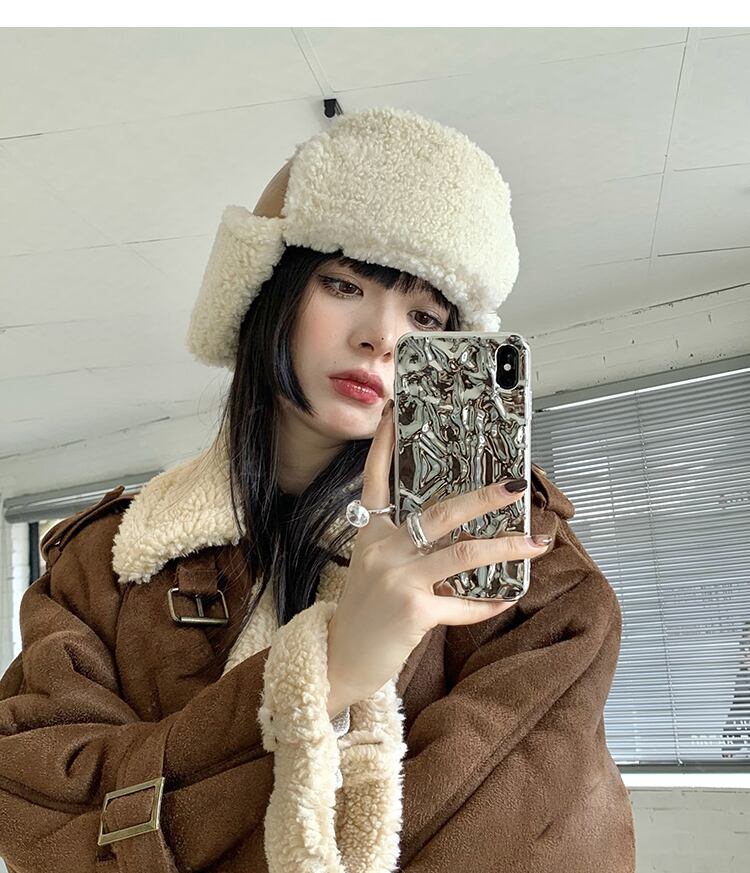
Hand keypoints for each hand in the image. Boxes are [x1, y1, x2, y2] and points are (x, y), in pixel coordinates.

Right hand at [327, 400, 552, 708]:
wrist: (341, 658)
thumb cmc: (364, 611)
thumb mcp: (373, 567)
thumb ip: (405, 546)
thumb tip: (457, 534)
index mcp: (371, 533)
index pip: (376, 480)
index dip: (384, 445)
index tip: (395, 412)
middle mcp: (383, 549)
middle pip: (441, 512)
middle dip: (484, 497)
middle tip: (515, 484)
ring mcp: (397, 579)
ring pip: (463, 553)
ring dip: (506, 548)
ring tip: (537, 543)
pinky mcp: (413, 611)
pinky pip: (462, 605)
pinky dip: (486, 604)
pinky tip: (504, 600)